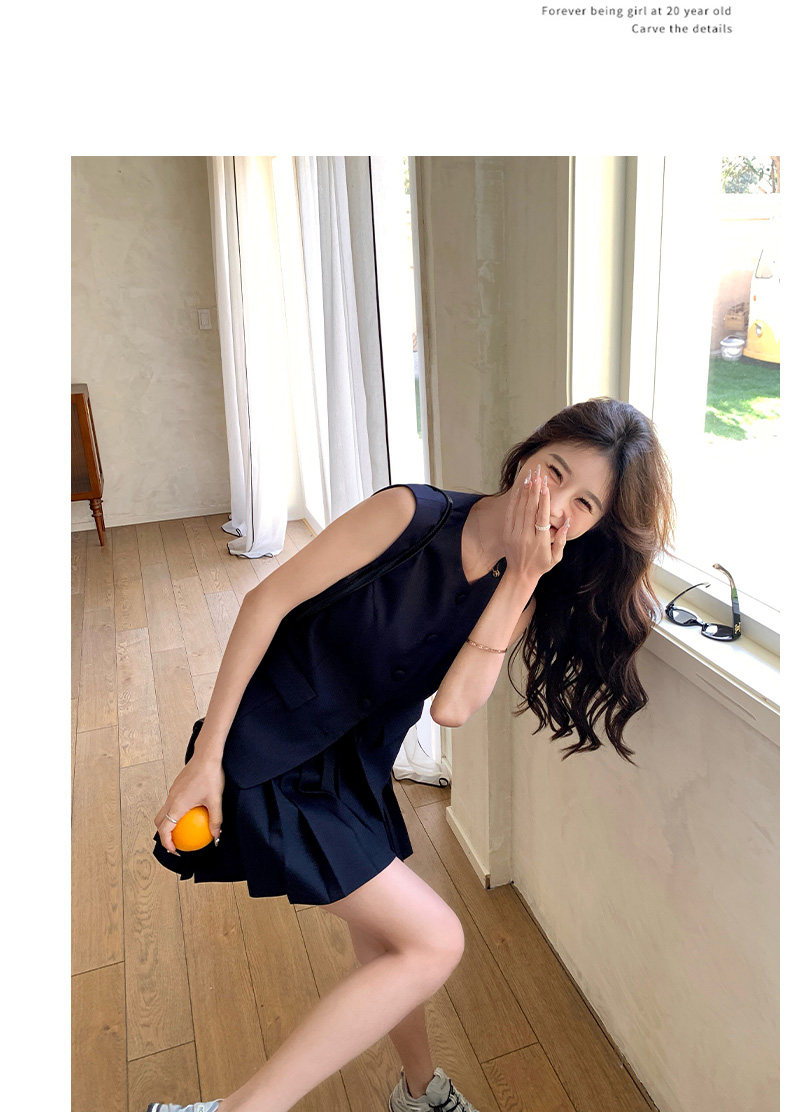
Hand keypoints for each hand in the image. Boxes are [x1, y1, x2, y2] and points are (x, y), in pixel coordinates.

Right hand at [154, 754, 224, 854]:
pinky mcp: (176, 787)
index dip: (167, 843)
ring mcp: (172, 792)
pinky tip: (190, 813)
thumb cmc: (210, 776)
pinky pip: (171, 803)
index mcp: (177, 805)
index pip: (165, 829)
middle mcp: (171, 799)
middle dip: (163, 835)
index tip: (175, 850)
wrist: (206, 755)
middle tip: (175, 843)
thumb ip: (215, 820)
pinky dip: (175, 813)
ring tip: (182, 831)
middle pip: (159, 822)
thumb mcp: (215, 801)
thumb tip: (216, 836)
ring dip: (168, 823)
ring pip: (164, 812)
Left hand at [502, 460, 571, 580]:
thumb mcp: (556, 557)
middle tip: (538, 476)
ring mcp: (515, 535)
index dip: (543, 502)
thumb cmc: (541, 565)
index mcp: (540, 542)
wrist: (520, 575)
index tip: (545, 488)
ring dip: (525, 493)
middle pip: (530, 510)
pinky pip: (510, 514)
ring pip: (519, 510)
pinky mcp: (507, 534)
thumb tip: (567, 523)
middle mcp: (526, 537)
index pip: (541, 518)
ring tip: (529, 478)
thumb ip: (561, 540)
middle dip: (534, 491)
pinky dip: (514, 501)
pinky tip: (519, 490)